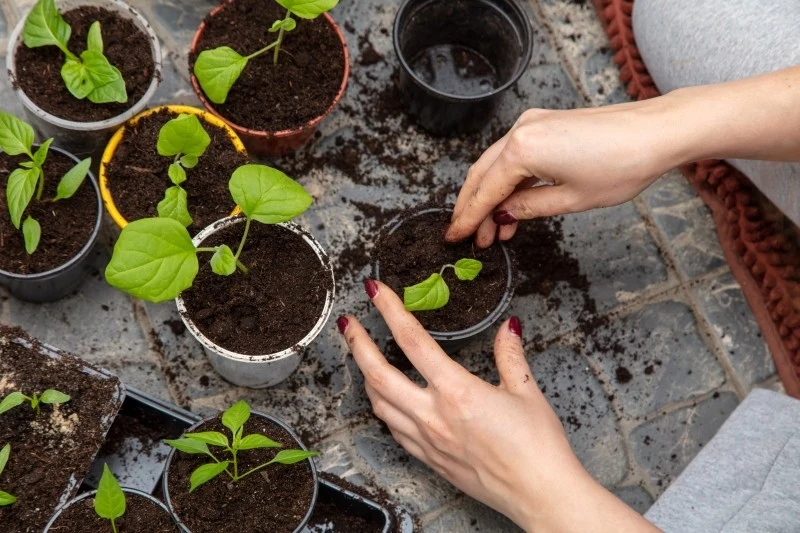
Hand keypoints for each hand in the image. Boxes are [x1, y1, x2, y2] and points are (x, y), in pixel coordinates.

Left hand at [338, 279, 658, 531]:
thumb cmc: (537, 448)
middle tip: (348, 325)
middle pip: (378, 374)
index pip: (413, 341)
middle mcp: (434, 415)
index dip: (389, 311)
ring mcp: (428, 440)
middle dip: (358, 345)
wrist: (540, 494)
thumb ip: (510, 355)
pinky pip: (394, 430)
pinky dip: (383, 409)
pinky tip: (387, 401)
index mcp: (457, 391)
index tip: (375, 292)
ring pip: (379, 404)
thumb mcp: (526, 392)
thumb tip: (508, 328)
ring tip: (362, 357)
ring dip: (365, 376)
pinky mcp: (430, 460)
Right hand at [445, 98, 685, 246]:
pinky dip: (508, 179)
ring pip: (496, 164)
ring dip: (491, 195)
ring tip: (496, 229)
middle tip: (473, 238)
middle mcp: (520, 131)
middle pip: (482, 174)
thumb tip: (504, 215)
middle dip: (474, 208)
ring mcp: (532, 123)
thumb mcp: (571, 200)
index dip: (468, 218)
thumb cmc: (622, 165)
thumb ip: (529, 207)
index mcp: (522, 150)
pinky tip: (514, 203)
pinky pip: (514, 154)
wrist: (657, 131)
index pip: (485, 192)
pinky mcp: (545, 123)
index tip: (455, 237)